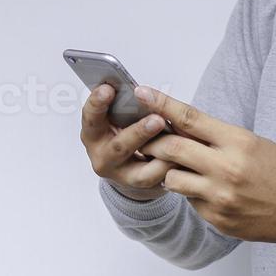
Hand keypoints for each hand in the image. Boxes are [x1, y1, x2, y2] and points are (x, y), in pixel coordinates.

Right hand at [80, 84, 177, 200]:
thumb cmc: (126, 130)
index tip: (108, 88)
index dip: (97, 104)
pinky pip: (160, 179)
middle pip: (119, 147)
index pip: (90, 118)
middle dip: (139, 133)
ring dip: (163, 155)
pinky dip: (172, 166)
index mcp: (94, 134)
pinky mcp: (142, 187)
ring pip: (141, 171)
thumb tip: (143, 90)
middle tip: (157, 120)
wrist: (132, 164)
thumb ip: (127, 105)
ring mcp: (122, 175)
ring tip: (179, 141)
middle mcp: (103, 157)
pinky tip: (185, 155)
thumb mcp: (119, 117)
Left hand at [132, 86, 275, 244]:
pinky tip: (210, 191)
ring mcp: (219, 196)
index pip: (191, 118)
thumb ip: (216, 135)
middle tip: (147, 139)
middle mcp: (226, 168)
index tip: (143, 92)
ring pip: (171, 178)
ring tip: (185, 169)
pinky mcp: (216, 218)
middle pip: (172, 147)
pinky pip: (188, 201)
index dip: (162, 104)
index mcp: (238, 142)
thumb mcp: (252, 142)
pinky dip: (191, 193)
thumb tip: (179, 124)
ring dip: (170, 171)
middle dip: (155, 142)